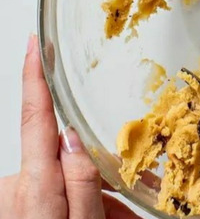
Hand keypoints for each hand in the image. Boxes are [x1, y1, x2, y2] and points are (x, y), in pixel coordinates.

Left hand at [0, 35, 139, 218]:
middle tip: (135, 206)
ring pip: (66, 187)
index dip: (35, 79)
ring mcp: (18, 200)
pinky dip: (82, 211)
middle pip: (67, 165)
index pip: (35, 121)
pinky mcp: (21, 209)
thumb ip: (81, 185)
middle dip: (102, 183)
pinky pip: (57, 202)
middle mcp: (18, 190)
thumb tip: (72, 139)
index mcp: (34, 189)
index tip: (33, 45)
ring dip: (96, 204)